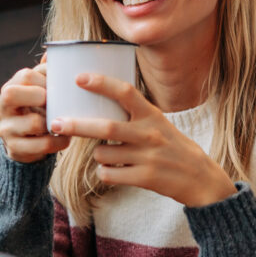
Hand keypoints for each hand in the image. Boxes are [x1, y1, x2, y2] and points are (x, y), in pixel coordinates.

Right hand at [0, 61, 69, 162]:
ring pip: (33, 122)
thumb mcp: (38, 90)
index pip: (25, 75)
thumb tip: (52, 53)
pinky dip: (58, 142)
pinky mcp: (15, 149)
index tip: (60, 86)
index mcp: (10, 88)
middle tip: (56, 102)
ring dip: (55, 121)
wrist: (26, 143)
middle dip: (40, 96)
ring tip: (67, 121)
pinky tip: (66, 138)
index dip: (45, 79)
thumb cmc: (36, 110)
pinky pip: (42, 145)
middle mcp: (3, 108)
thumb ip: (45, 73)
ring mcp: (6, 129)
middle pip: (11, 94)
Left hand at [49, 73, 236, 206]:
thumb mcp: (157, 122)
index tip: (79, 77)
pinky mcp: (145, 178)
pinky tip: (115, 171)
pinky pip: (109, 174)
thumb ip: (133, 113)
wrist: (199, 178)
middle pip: (106, 127)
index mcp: (152, 114)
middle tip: (55, 122)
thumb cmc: (171, 146)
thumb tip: (97, 100)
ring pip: (103, 154)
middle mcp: (149, 133)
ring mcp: (148, 157)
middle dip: (77, 125)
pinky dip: (105, 172)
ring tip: (109, 155)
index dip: (101, 83)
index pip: (125, 92)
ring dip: (97, 155)